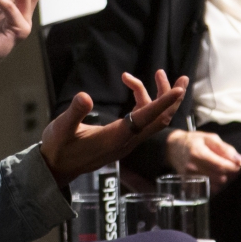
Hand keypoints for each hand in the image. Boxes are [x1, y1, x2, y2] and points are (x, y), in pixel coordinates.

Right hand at [40, 70, 188, 186]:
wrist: (57, 168)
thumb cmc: (58, 149)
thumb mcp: (61, 128)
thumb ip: (74, 113)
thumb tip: (85, 96)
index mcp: (115, 137)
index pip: (146, 118)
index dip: (163, 102)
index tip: (178, 89)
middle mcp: (126, 141)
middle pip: (160, 120)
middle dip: (173, 99)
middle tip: (183, 78)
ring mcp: (126, 141)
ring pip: (152, 119)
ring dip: (158, 97)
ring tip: (157, 73)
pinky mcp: (122, 139)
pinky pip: (142, 120)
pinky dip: (144, 102)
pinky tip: (133, 88)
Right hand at [165, 130, 240, 186]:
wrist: (173, 147)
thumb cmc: (193, 141)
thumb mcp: (210, 138)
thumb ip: (226, 149)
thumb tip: (240, 160)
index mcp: (198, 153)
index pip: (221, 166)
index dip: (233, 167)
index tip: (238, 165)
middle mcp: (192, 167)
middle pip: (220, 177)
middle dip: (230, 174)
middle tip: (230, 167)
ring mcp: (190, 177)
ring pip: (216, 185)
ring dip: (223, 180)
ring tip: (222, 171)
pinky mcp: (189, 184)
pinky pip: (209, 189)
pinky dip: (216, 185)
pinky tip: (214, 176)